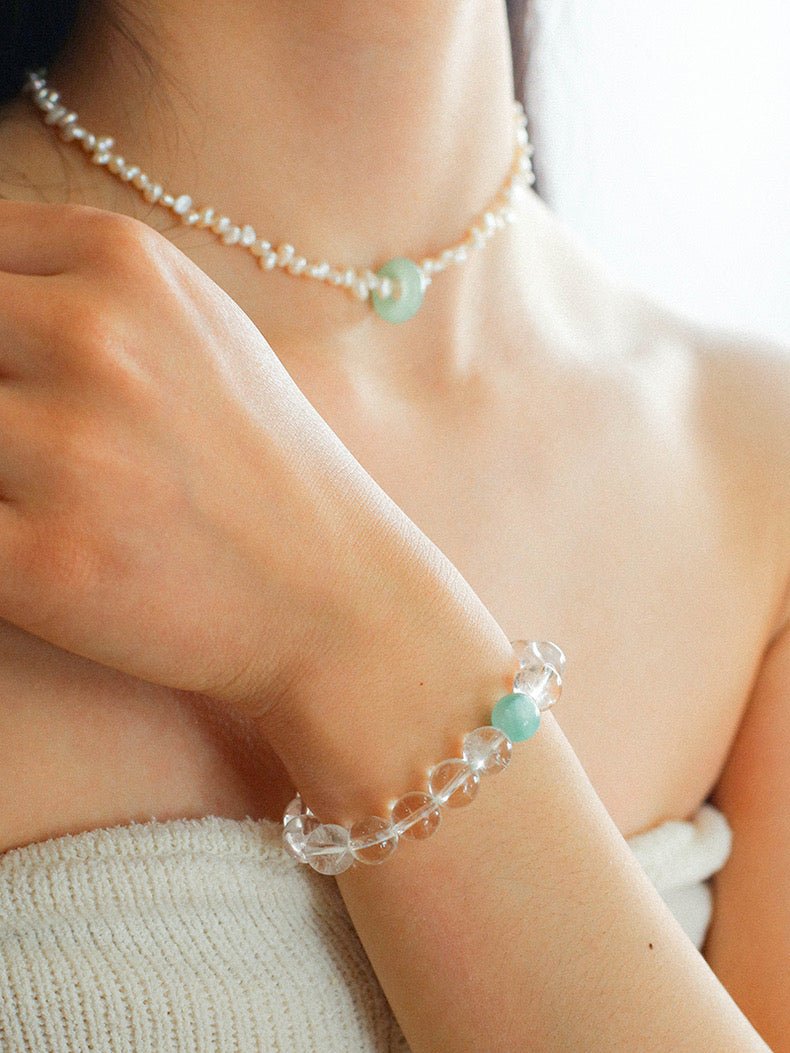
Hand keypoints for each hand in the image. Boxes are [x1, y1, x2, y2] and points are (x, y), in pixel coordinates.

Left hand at [0, 200, 442, 712]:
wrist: (329, 587)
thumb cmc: (252, 456)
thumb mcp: (192, 322)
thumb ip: (73, 279)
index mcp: (123, 262)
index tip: (12, 377)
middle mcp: (94, 340)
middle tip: (25, 441)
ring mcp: (70, 452)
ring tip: (35, 490)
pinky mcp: (47, 562)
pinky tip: (33, 540)